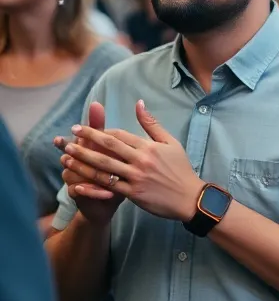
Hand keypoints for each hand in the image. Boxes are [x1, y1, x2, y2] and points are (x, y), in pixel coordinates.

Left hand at [63, 100, 203, 222]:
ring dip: (83, 160)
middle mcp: (141, 160)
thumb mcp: (171, 142)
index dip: (100, 131)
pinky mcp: (133, 193)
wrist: (189, 197)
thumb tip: (139, 103)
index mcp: (149, 147)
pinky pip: (108, 187)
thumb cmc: (180, 168)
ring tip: (67, 154)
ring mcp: (135, 177)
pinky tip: (77, 182)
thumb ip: (152, 124)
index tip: (83, 128)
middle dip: (87, 139)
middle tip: (71, 133)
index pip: (120, 135)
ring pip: (104, 167)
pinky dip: (91, 184)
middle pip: (108, 147)